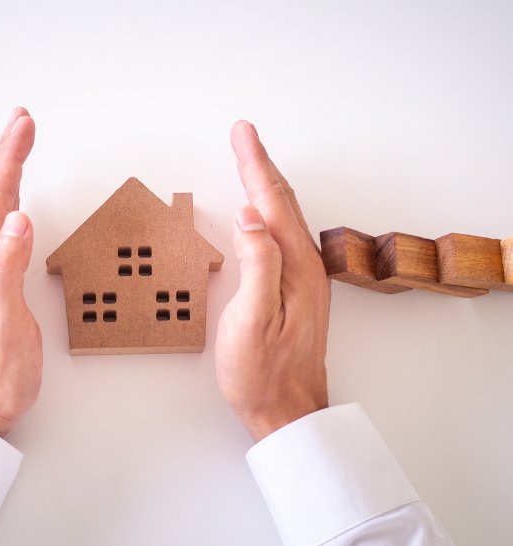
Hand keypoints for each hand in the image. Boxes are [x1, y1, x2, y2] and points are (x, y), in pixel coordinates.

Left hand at [0, 107, 42, 436]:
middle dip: (6, 156)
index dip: (12, 159)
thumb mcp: (7, 326)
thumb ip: (9, 270)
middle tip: (21, 122)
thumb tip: (20, 220)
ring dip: (3, 176)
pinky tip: (6, 209)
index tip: (25, 125)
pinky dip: (1, 206)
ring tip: (14, 150)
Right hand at [215, 121, 329, 441]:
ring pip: (284, 217)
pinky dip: (269, 212)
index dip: (254, 165)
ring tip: (250, 162)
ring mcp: (302, 279)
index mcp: (295, 268)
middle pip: (282, 202)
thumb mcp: (253, 319)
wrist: (286, 411)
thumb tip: (250, 216)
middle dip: (260, 165)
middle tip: (243, 136)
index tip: (242, 133)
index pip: (272, 203)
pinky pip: (281, 236)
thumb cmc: (263, 372)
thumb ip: (257, 264)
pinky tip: (262, 213)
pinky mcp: (294, 290)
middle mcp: (305, 267)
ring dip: (266, 185)